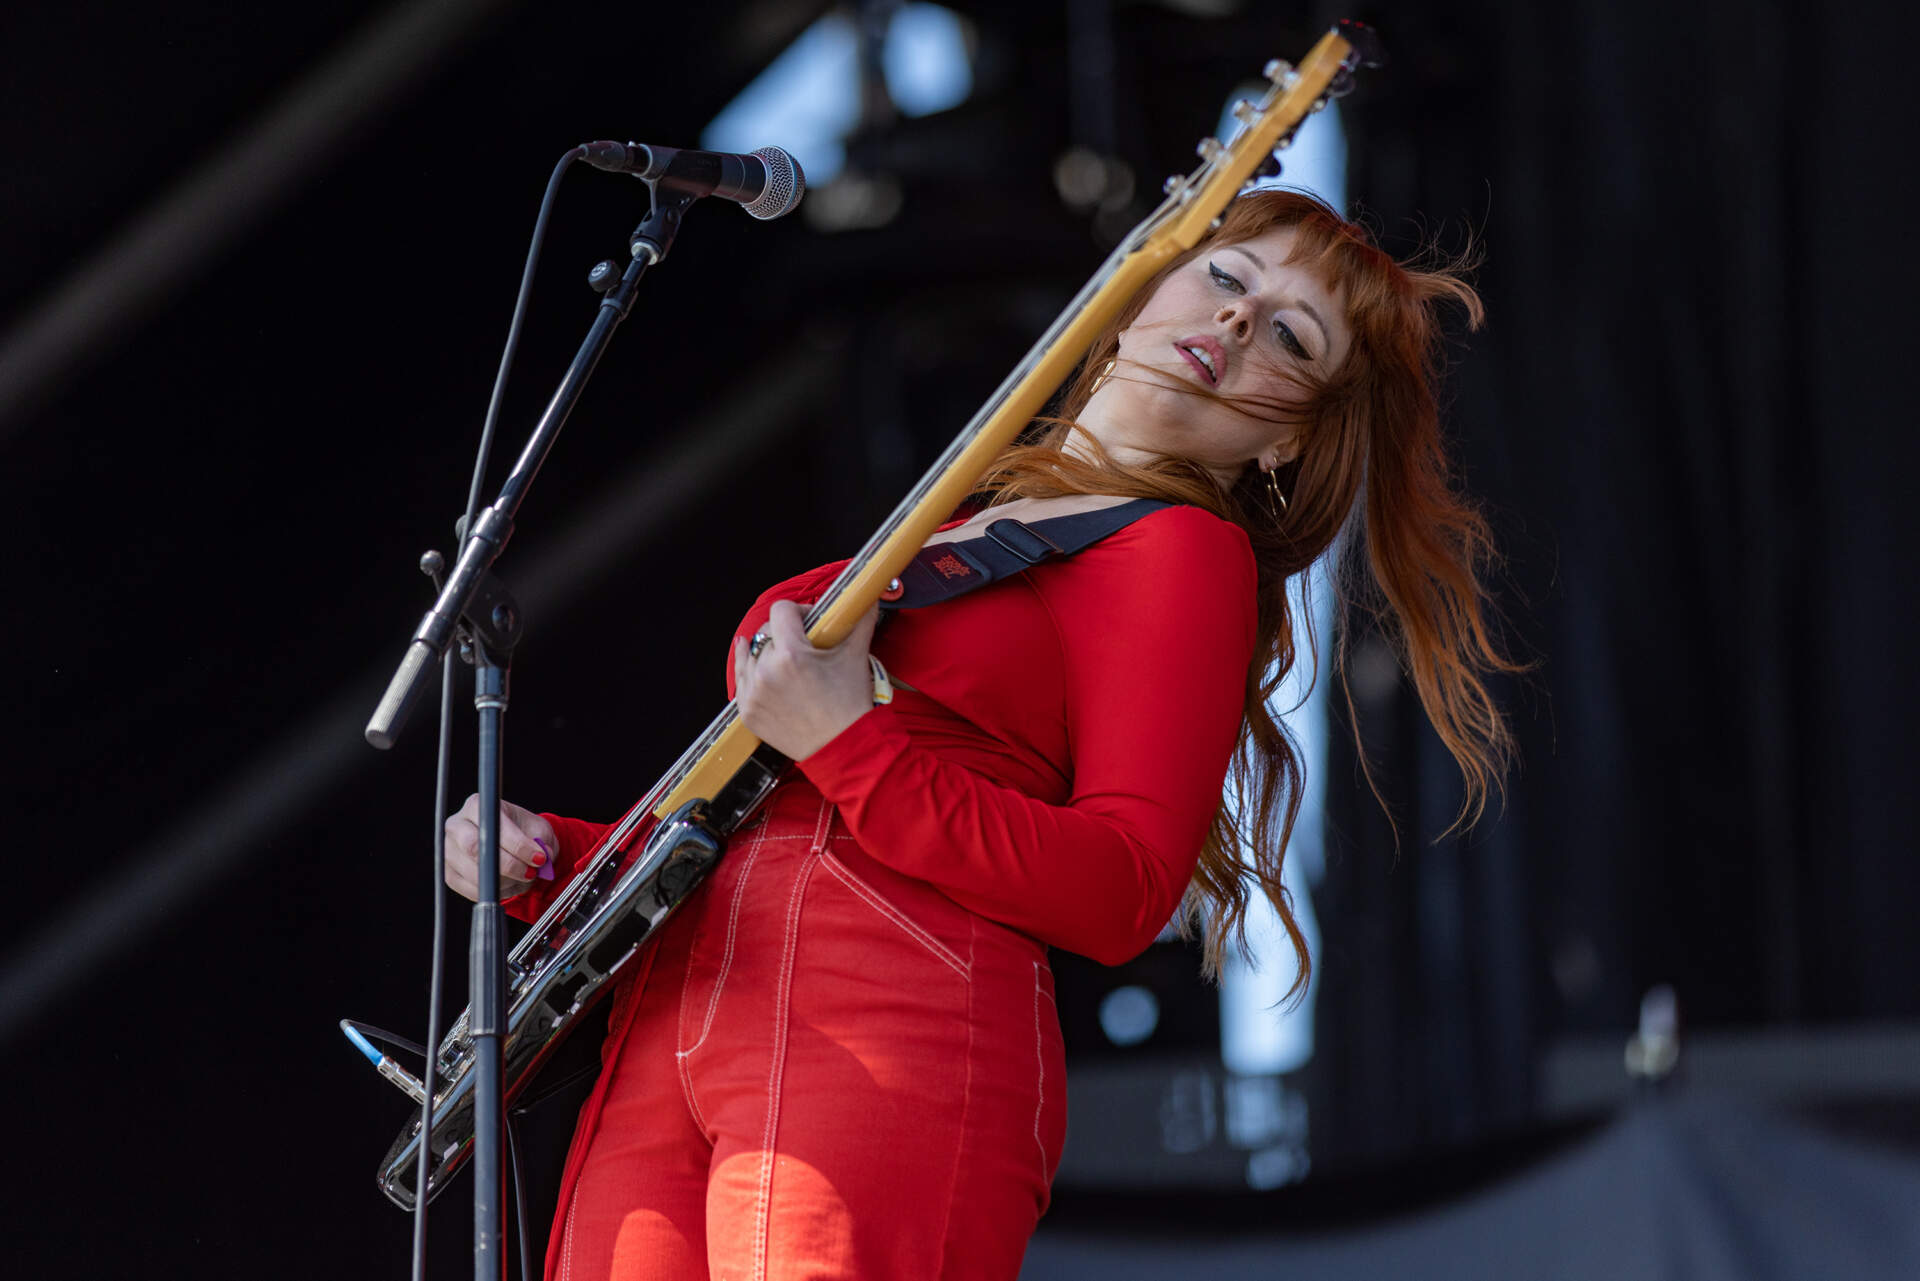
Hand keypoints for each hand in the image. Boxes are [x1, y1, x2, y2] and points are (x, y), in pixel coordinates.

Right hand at [444, 794, 557, 900]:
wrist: (515, 844)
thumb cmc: (524, 831)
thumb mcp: (538, 829)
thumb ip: (540, 840)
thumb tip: (540, 858)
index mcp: (477, 805)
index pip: (492, 826)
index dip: (517, 845)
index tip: (538, 857)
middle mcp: (456, 825)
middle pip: (473, 848)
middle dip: (508, 865)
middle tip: (530, 872)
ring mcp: (449, 850)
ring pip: (473, 873)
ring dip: (505, 882)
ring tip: (523, 878)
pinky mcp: (449, 873)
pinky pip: (470, 890)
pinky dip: (495, 892)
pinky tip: (509, 884)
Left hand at [733, 599, 881, 759]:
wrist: (844, 748)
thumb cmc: (850, 705)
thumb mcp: (856, 657)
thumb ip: (860, 621)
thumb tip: (867, 599)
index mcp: (791, 655)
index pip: (781, 610)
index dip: (798, 610)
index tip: (809, 621)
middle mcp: (767, 672)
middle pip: (766, 631)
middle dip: (785, 633)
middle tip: (803, 644)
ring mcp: (754, 693)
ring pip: (752, 654)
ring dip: (768, 653)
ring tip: (786, 661)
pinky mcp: (748, 711)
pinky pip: (742, 679)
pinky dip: (751, 671)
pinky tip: (756, 663)